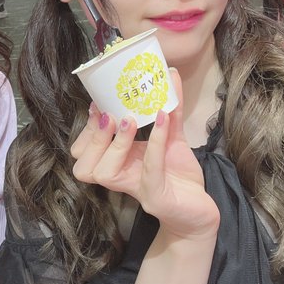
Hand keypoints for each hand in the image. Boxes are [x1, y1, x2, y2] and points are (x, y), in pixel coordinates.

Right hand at [71, 70, 219, 239]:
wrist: (200, 210)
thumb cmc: (179, 175)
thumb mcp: (170, 137)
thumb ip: (167, 108)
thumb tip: (170, 72)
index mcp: (115, 163)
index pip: (82, 151)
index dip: (86, 129)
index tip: (97, 103)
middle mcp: (119, 178)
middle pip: (84, 164)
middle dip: (94, 136)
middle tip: (111, 114)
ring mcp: (136, 190)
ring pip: (105, 172)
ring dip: (115, 143)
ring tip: (129, 120)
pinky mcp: (156, 198)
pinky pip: (149, 171)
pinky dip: (153, 144)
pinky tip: (162, 121)